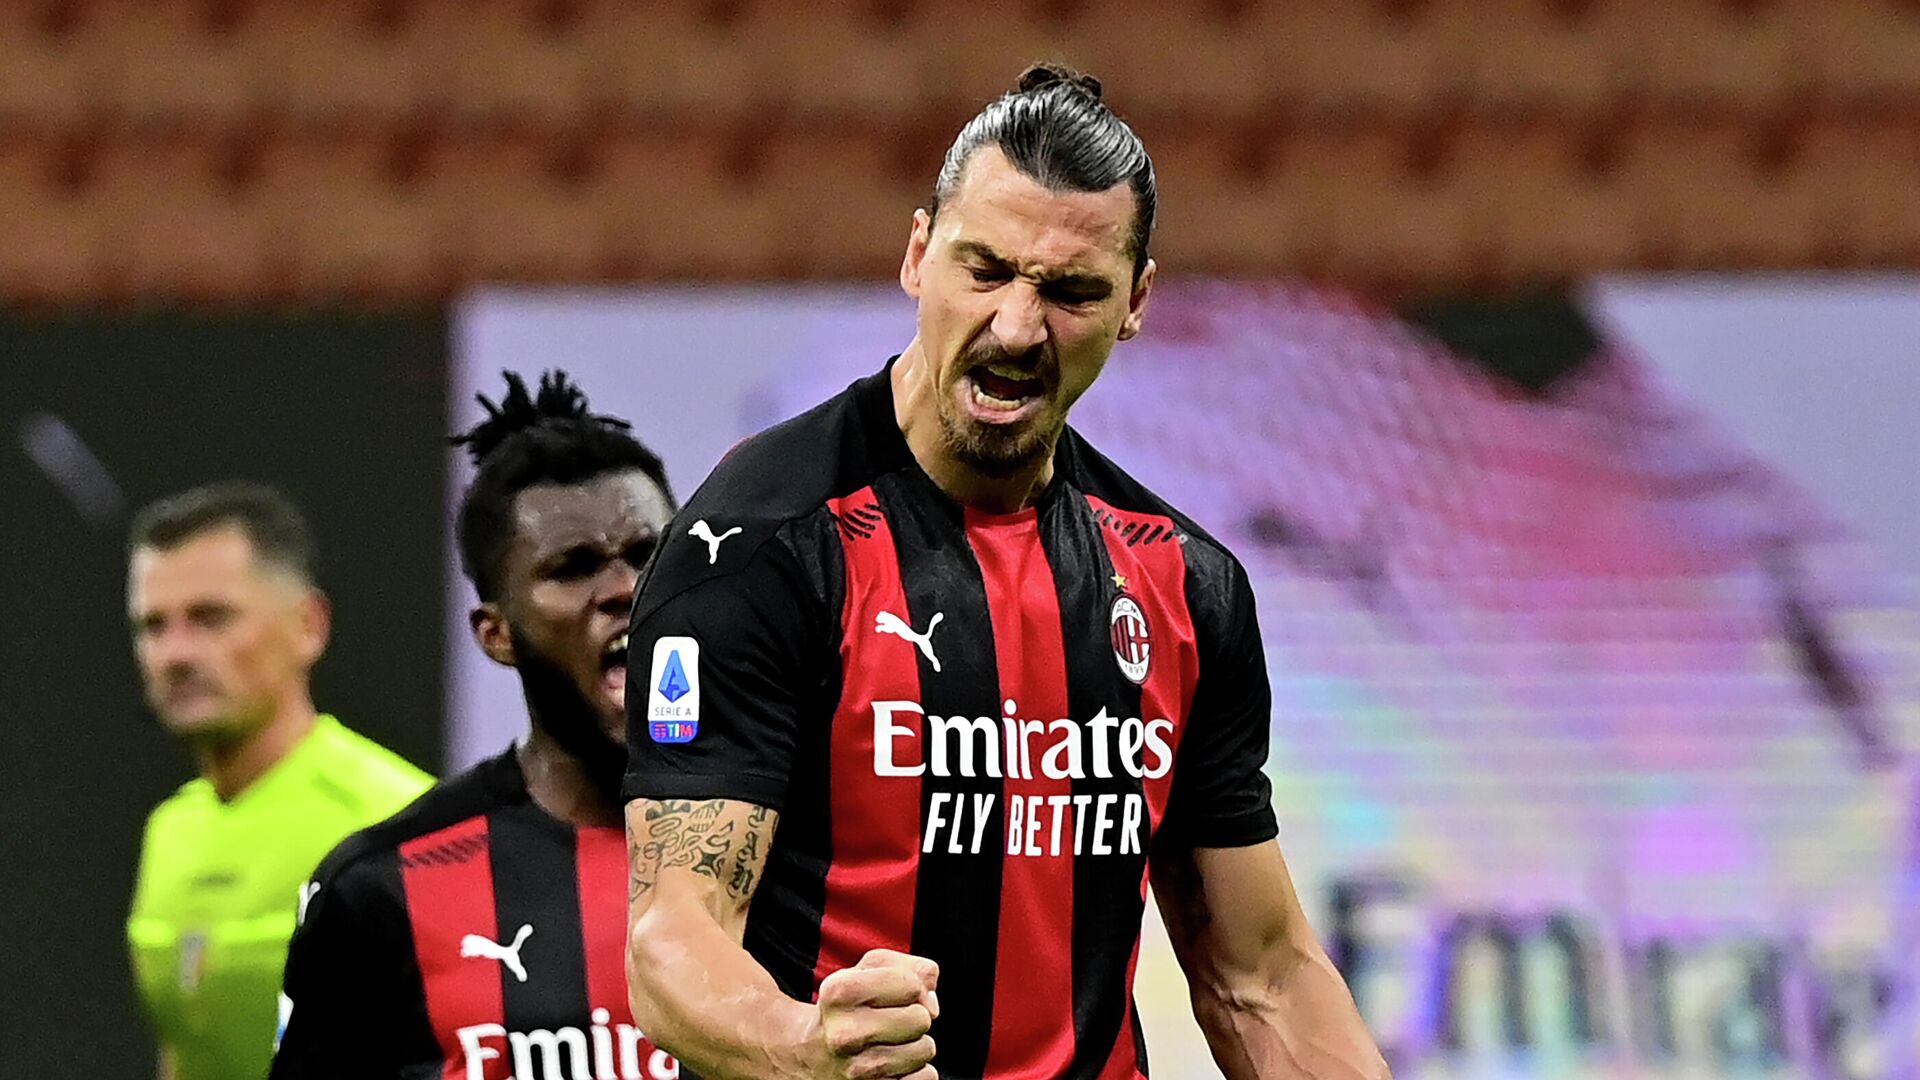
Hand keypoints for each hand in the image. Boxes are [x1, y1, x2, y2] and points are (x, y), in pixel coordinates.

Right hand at [812, 949, 939, 1078]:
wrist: (808, 1055)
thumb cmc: (847, 1008)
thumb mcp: (867, 971)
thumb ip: (910, 969)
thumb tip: (931, 1004)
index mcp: (839, 993)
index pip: (911, 985)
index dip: (909, 987)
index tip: (889, 996)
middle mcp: (844, 1034)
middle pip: (921, 1019)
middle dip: (913, 1017)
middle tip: (888, 1022)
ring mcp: (857, 1072)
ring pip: (925, 1050)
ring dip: (914, 1046)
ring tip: (887, 1044)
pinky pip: (926, 1077)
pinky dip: (916, 1072)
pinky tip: (891, 1066)